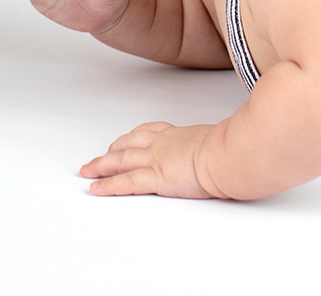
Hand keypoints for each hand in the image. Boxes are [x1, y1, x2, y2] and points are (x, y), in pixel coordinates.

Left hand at [80, 122, 217, 198]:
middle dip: (112, 150)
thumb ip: (217, 145)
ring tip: (88, 170)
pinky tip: (96, 188)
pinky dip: (108, 185)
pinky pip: (125, 182)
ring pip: (120, 161)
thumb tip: (228, 149)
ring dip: (101, 165)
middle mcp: (163, 143)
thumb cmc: (232, 148)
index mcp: (179, 134)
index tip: (127, 139)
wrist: (229, 155)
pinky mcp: (155, 178)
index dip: (134, 136)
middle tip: (100, 156)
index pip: (150, 132)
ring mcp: (156, 159)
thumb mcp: (223, 141)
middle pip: (129, 144)